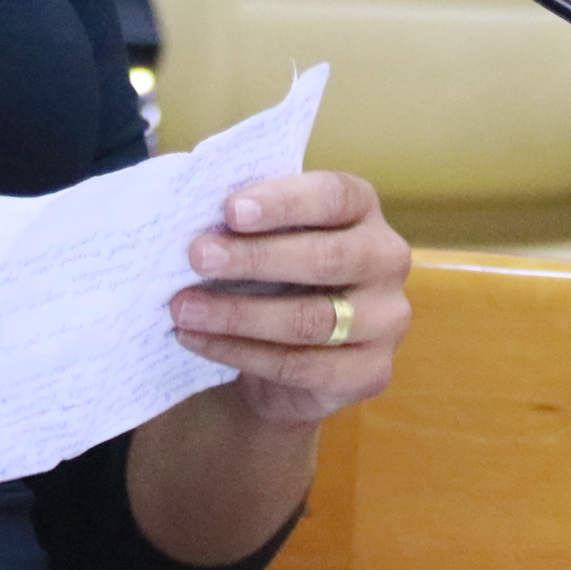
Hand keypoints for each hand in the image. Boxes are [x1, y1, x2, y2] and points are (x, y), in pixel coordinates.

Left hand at [168, 172, 411, 425]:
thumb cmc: (274, 277)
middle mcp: (387, 260)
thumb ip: (247, 223)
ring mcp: (387, 321)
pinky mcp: (371, 373)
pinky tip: (197, 339)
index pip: (334, 196)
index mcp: (363, 210)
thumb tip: (193, 214)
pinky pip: (300, 366)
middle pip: (326, 258)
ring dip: (238, 314)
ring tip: (183, 307)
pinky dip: (240, 353)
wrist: (290, 357)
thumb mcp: (268, 238)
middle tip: (198, 257)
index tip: (231, 211)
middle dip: (255, 258)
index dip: (284, 201)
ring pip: (310, 319)